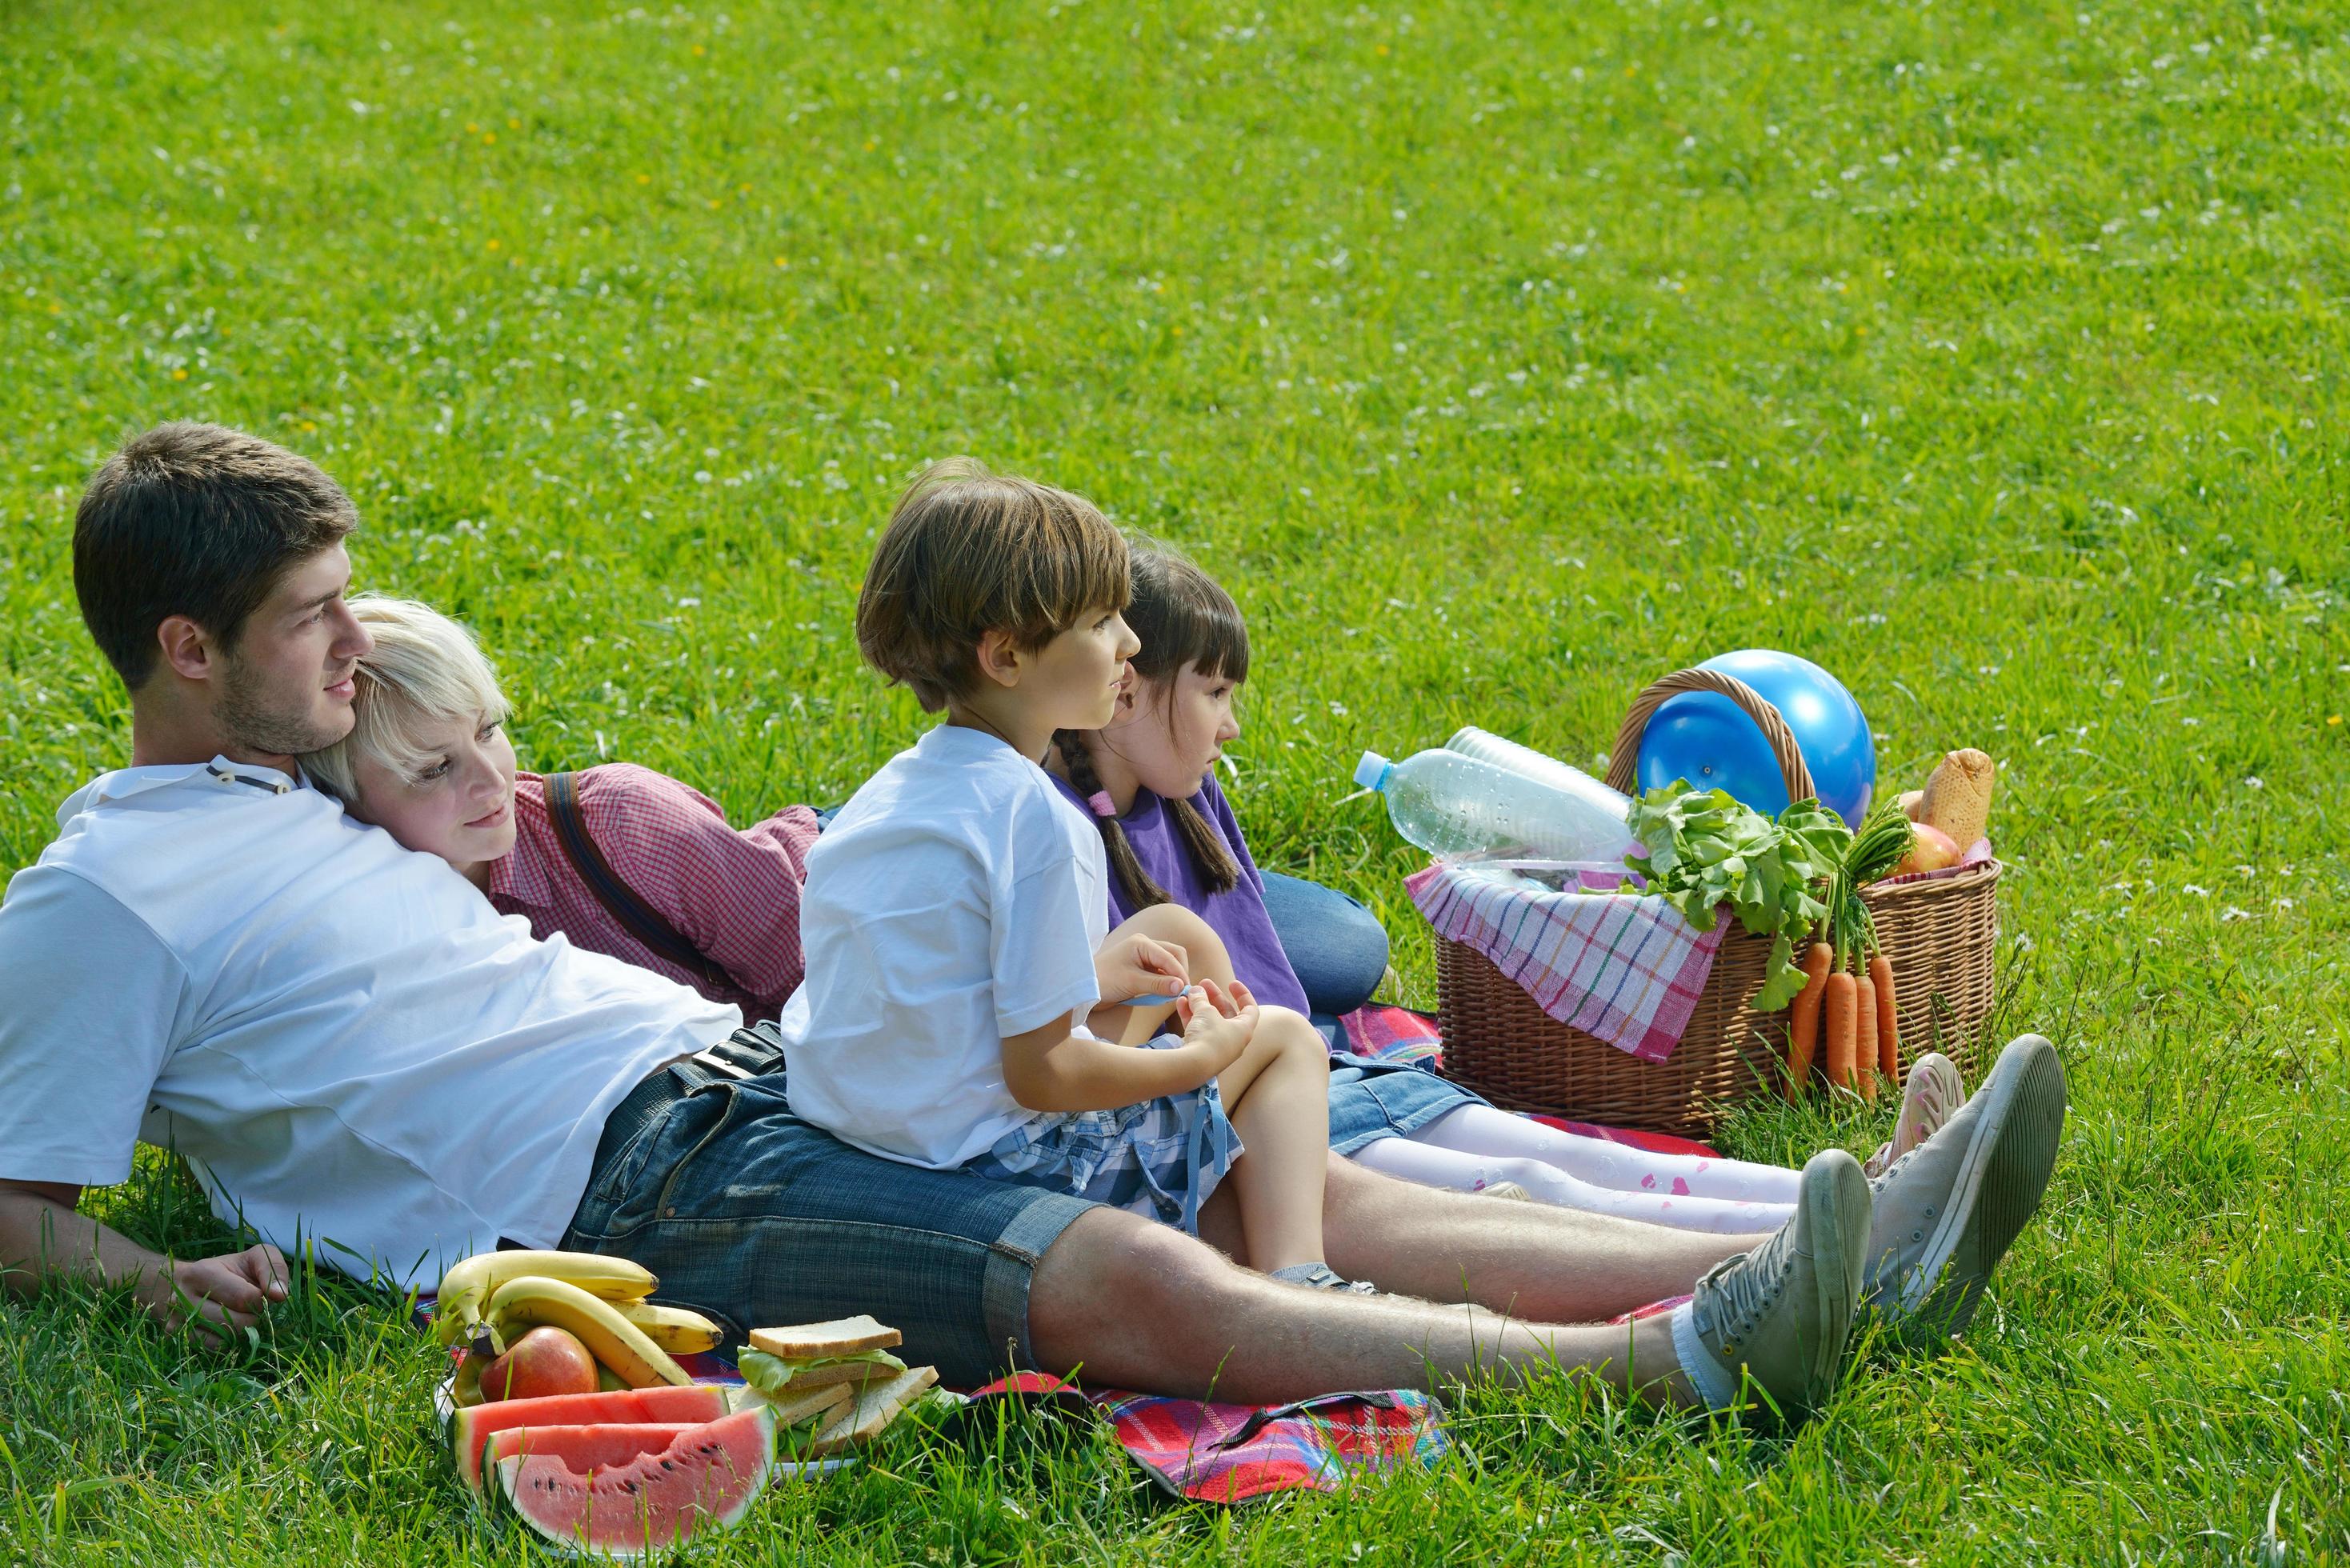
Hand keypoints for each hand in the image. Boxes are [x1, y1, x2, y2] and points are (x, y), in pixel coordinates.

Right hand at [138, 1244, 289, 1345]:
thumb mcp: (253, 1258)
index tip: (259, 1293)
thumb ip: (272, 1268)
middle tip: (251, 1308)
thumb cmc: (227, 1269)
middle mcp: (182, 1299)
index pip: (245, 1298)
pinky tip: (227, 1328)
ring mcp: (176, 1322)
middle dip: (253, 1318)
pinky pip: (212, 1350)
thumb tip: (280, 1295)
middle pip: (235, 1323)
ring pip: (223, 1340)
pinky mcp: (177, 1339)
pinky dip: (227, 1342)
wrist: (184, 1283)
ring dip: (241, 1331)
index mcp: (202, 1273)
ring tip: (239, 1316)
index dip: (261, 1299)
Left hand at [1094, 932, 1190, 1002]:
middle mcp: (1145, 946)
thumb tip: (1181, 987)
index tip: (1186, 991)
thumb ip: (1158, 984)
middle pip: (1174, 955)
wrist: (1084, 989)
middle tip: (1181, 992)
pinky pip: (1161, 972)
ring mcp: (1144, 956)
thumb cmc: (1104, 981)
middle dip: (1179, 972)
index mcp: (1142, 943)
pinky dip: (1165, 982)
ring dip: (1173, 978)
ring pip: (1168, 965)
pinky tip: (1164, 994)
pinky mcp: (1142, 968)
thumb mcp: (1132, 983)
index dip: (1180, 973)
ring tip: (1173, 994)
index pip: (1171, 956)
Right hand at [1176, 978, 1258, 1075]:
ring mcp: (1217, 1047)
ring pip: (1209, 1021)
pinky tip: (1180, 1003)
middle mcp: (1233, 1040)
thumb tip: (1196, 990)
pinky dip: (1191, 1017)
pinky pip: (1198, 1030)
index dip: (1242, 994)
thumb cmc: (1208, 1036)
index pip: (1250, 1009)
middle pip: (1226, 1013)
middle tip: (1202, 984)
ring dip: (1199, 1005)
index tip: (1231, 983)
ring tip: (1188, 992)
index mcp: (1244, 1029)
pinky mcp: (1202, 1053)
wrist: (1193, 1067)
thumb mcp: (1206, 1011)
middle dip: (1213, 997)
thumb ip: (1201, 999)